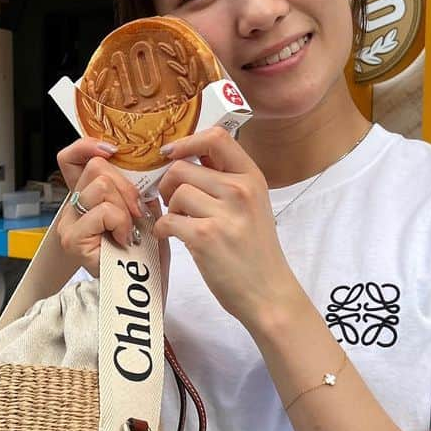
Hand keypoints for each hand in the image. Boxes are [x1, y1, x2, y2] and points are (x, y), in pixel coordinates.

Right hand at [55, 138, 146, 276]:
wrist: (145, 288)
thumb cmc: (147, 253)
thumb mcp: (143, 210)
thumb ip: (134, 187)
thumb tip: (137, 163)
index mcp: (86, 198)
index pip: (70, 158)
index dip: (88, 146)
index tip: (112, 151)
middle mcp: (72, 209)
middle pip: (95, 167)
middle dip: (125, 186)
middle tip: (136, 212)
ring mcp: (69, 224)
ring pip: (101, 186)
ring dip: (125, 207)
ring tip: (130, 229)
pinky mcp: (73, 238)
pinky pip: (103, 211)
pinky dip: (121, 222)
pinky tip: (125, 239)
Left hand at [155, 126, 296, 326]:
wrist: (268, 293)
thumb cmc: (256, 251)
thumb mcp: (252, 205)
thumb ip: (226, 180)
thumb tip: (187, 157)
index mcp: (252, 178)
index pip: (217, 138)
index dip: (187, 141)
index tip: (172, 153)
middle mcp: (240, 191)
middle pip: (183, 167)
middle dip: (168, 184)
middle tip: (173, 202)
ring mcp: (223, 214)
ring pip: (175, 193)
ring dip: (169, 208)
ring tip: (180, 223)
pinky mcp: (205, 237)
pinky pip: (167, 220)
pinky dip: (163, 229)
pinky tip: (171, 237)